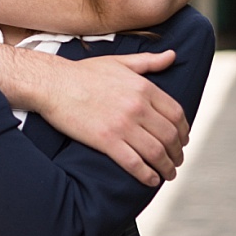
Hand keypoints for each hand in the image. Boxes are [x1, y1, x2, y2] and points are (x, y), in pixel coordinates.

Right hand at [42, 53, 188, 185]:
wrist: (52, 83)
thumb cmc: (82, 73)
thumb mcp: (118, 62)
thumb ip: (148, 61)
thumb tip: (172, 56)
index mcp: (143, 87)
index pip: (176, 114)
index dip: (183, 131)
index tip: (182, 140)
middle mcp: (137, 107)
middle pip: (170, 136)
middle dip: (177, 153)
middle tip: (176, 160)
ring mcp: (122, 125)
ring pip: (156, 153)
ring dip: (167, 167)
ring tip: (167, 173)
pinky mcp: (106, 140)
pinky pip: (134, 163)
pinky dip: (147, 175)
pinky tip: (150, 180)